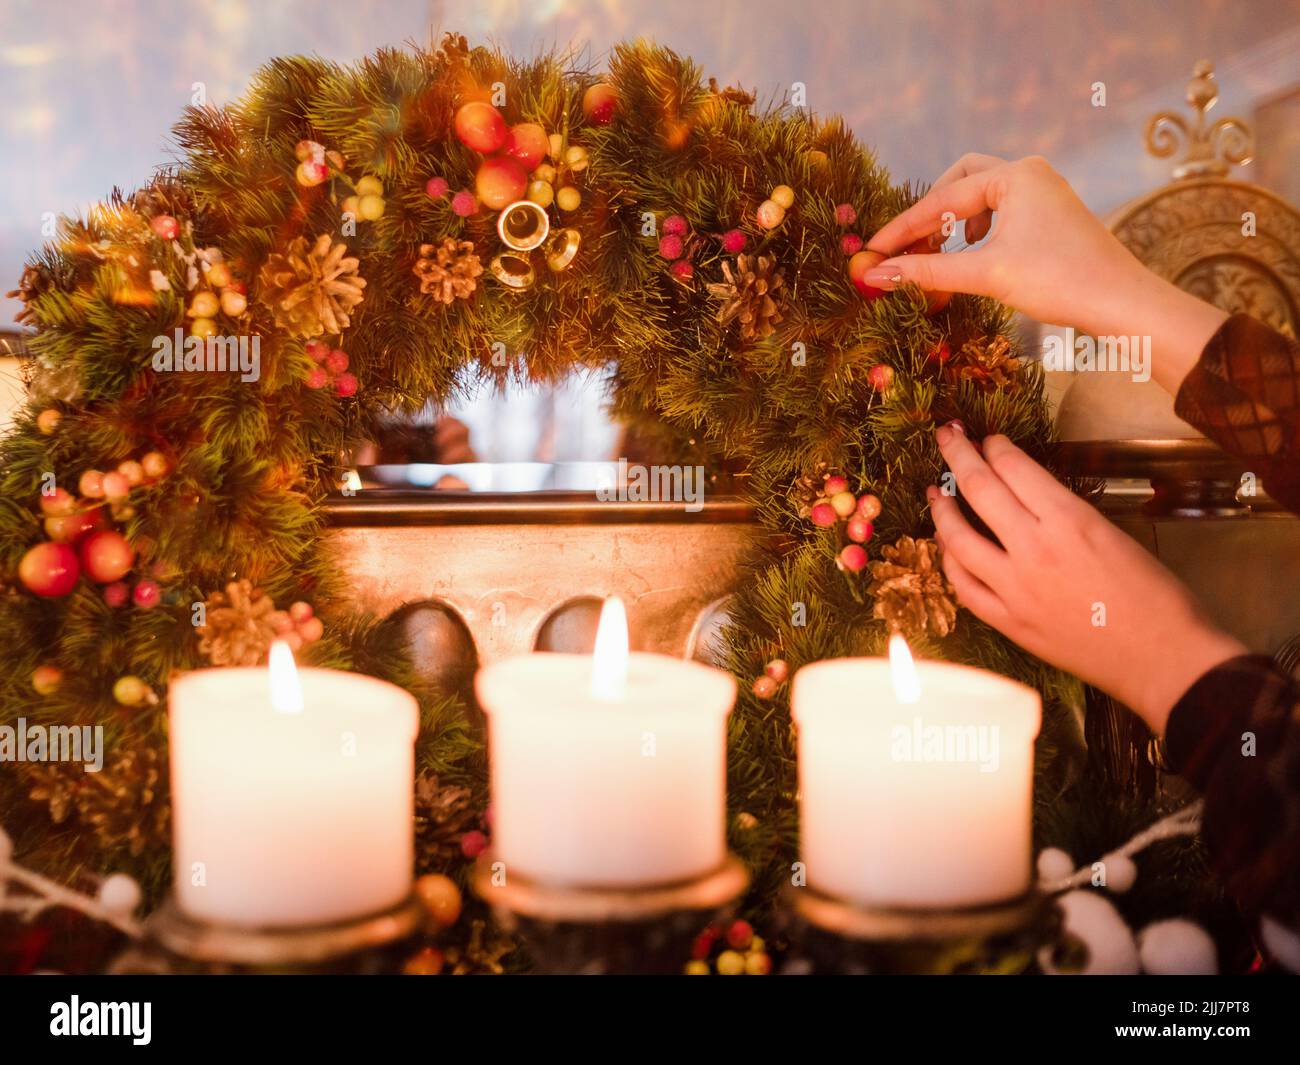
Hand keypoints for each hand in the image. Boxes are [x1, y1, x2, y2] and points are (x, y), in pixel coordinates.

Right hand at [866, 154, 1225, 393]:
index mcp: (1014, 175)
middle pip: (958, 182)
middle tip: (908, 249)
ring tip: (938, 256)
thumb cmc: (1057, 280)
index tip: (871, 252)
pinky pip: (999, 213)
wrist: (1120, 302)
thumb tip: (875, 275)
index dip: (902, 228)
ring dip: (952, 224)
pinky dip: (976, 233)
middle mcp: (1029, 172)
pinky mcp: (1050, 216)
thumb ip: (926, 270)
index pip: (941, 198)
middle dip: (930, 215)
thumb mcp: (984, 274)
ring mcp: (1042, 192)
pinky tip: (973, 257)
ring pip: (979, 198)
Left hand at [926, 424, 1245, 732]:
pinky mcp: (1009, 623)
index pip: (1015, 468)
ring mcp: (1015, 588)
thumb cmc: (1156, 597)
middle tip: (947, 436)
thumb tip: (1031, 499)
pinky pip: (964, 587)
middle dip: (958, 454)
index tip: (988, 439)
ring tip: (934, 492)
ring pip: (958, 538)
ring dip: (942, 510)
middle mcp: (1034, 548)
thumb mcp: (1114, 535)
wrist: (1164, 659)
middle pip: (980, 489)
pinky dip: (951, 563)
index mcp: (1069, 520)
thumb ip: (1066, 516)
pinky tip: (948, 549)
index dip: (995, 447)